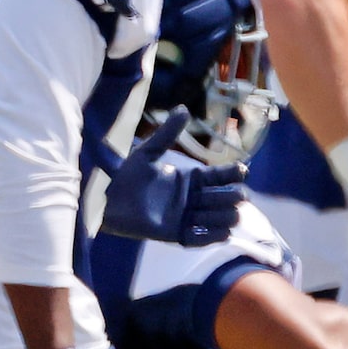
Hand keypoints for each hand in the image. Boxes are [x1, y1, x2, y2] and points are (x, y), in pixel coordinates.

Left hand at [100, 114, 246, 247]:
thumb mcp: (148, 152)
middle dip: (234, 197)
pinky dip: (213, 235)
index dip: (235, 174)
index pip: (223, 176)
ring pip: (223, 219)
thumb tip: (183, 109)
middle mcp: (193, 198)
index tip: (241, 171)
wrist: (106, 199)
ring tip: (218, 215)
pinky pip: (203, 239)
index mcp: (191, 178)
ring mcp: (187, 217)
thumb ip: (167, 134)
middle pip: (229, 198)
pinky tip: (215, 230)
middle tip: (233, 196)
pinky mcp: (177, 235)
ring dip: (225, 217)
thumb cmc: (125, 174)